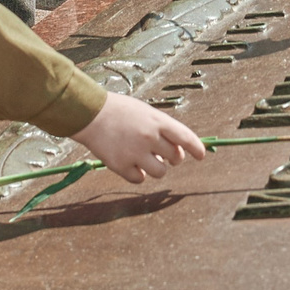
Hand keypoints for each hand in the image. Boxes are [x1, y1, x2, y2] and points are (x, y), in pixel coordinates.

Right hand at [70, 93, 207, 183]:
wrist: (88, 114)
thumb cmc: (119, 110)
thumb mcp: (144, 112)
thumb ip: (162, 129)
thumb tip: (177, 151)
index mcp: (157, 121)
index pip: (186, 137)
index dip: (196, 148)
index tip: (201, 156)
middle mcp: (149, 137)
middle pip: (175, 158)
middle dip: (174, 158)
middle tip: (165, 155)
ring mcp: (135, 153)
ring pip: (160, 172)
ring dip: (157, 168)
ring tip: (146, 160)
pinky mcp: (121, 166)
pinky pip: (139, 179)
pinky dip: (138, 175)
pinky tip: (132, 166)